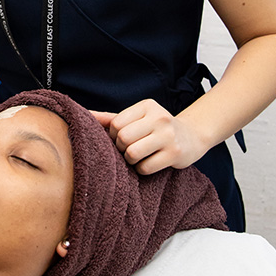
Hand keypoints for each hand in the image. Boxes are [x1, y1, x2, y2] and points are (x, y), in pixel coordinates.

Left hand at [90, 99, 206, 173]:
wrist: (192, 136)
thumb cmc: (155, 128)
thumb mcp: (136, 118)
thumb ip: (110, 118)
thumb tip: (83, 115)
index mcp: (146, 106)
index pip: (116, 124)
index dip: (113, 135)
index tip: (121, 139)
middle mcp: (159, 117)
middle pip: (123, 138)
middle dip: (121, 148)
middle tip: (128, 150)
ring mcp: (169, 136)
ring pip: (132, 153)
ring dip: (130, 160)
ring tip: (137, 157)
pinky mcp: (175, 154)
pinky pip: (145, 167)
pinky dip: (142, 169)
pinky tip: (149, 163)